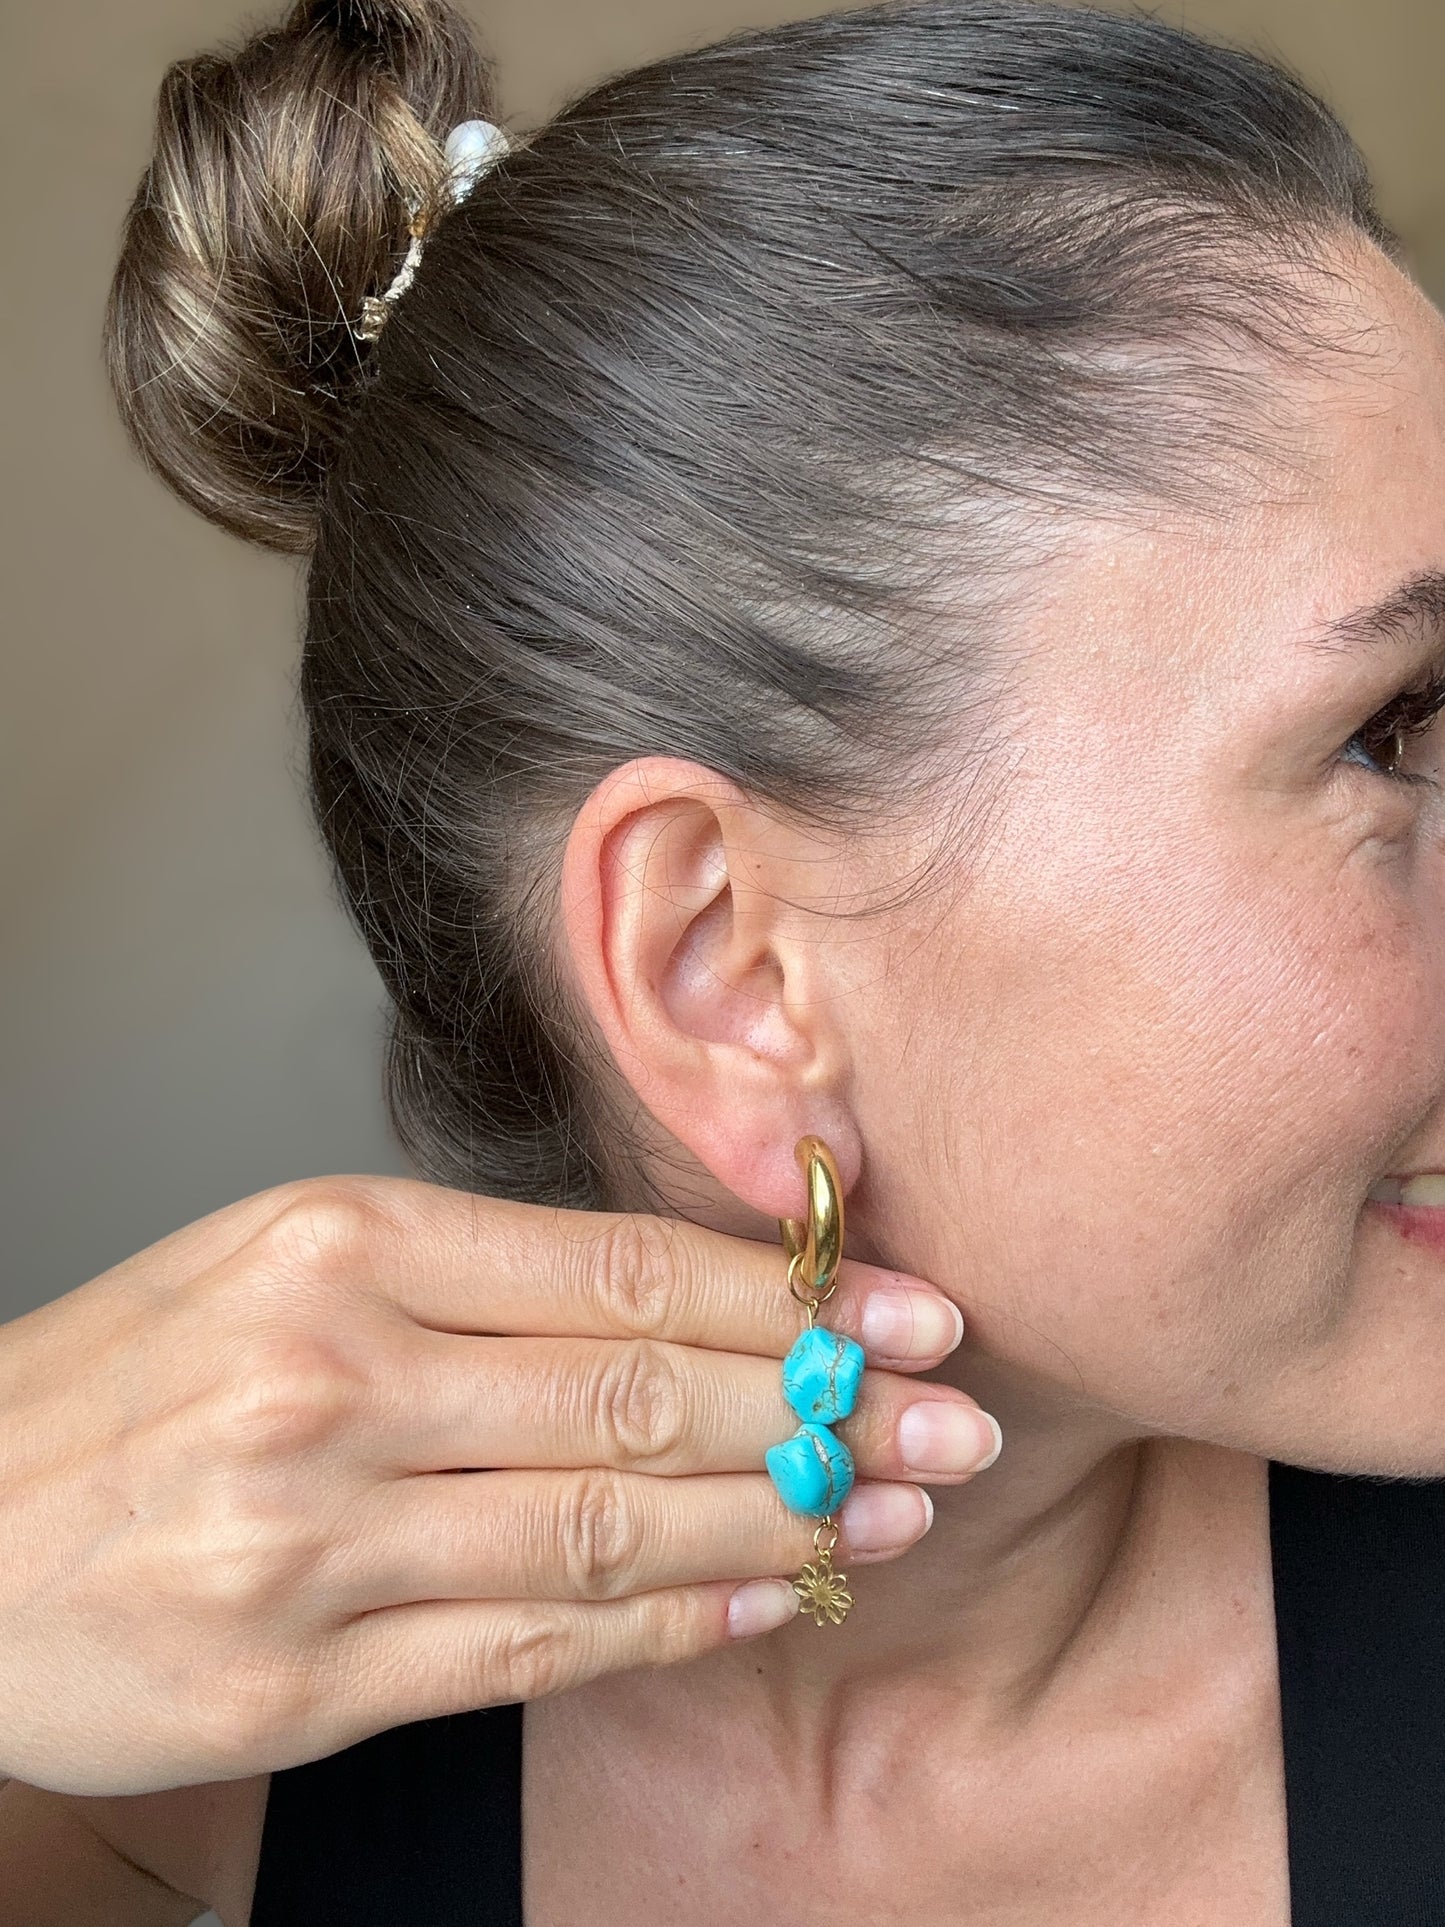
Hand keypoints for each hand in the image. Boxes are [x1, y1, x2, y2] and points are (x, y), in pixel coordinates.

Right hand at [0, 1175, 991, 1795]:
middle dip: (821, 1407)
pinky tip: (769, 1597)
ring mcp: (316, 1538)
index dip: (783, 1295)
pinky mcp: (302, 1679)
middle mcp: (332, 1381)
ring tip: (893, 1508)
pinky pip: (534, 1648)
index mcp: (337, 1247)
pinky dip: (671, 1620)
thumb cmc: (133, 1386)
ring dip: (778, 1521)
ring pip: (607, 1523)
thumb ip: (480, 1275)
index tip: (903, 1307)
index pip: (615, 1269)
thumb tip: (688, 1291)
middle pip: (637, 1392)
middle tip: (950, 1416)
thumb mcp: (285, 1263)